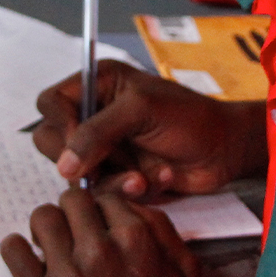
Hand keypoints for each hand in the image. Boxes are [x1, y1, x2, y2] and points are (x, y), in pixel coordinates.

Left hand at [1, 188, 204, 276]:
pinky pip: (13, 251)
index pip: (106, 196)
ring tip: (53, 242)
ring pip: (42, 217)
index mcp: (135, 239)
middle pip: (70, 199)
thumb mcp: (187, 270)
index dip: (104, 207)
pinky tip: (29, 255)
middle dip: (75, 210)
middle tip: (77, 230)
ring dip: (47, 225)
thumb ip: (162, 227)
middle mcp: (98, 251)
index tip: (101, 222)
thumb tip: (131, 203)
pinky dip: (17, 247)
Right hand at [33, 60, 267, 197]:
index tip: (77, 141)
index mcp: (97, 85)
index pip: (49, 102)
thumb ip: (97, 131)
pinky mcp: (118, 175)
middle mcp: (95, 115)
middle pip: (52, 142)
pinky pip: (103, 191)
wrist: (225, 150)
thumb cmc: (189, 117)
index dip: (58, 123)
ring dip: (112, 179)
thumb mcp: (141, 111)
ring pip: (77, 173)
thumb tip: (63, 165)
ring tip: (143, 176)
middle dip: (85, 158)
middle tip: (115, 161)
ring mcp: (105, 148)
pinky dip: (130, 189)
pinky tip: (157, 179)